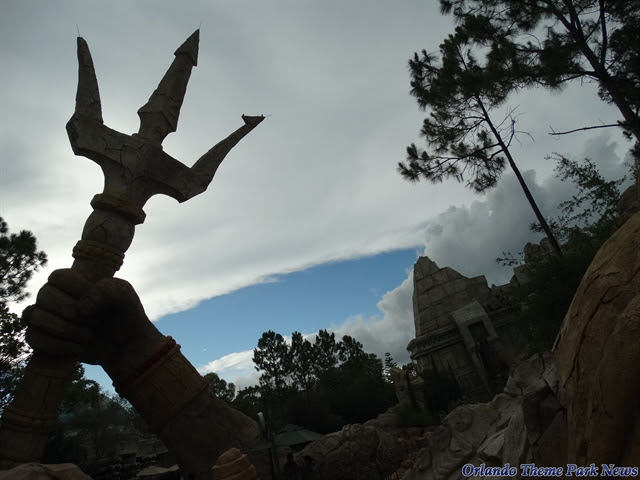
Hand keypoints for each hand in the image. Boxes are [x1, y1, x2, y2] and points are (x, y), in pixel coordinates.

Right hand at [24, 269, 164, 374]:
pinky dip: (56, 345)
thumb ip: (109, 290)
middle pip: (44, 295)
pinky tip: (77, 348)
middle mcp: (55, 294)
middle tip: (95, 323)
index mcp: (74, 280)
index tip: (98, 305)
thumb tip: (81, 306)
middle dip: (72, 313)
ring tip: (87, 336)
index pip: (58, 276)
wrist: (125, 348)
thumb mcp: (125, 296)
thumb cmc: (125, 316)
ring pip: (34, 315)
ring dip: (64, 329)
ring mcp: (46, 316)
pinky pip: (32, 337)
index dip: (76, 291)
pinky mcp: (42, 337)